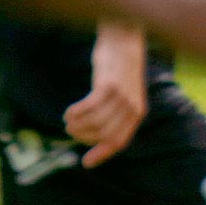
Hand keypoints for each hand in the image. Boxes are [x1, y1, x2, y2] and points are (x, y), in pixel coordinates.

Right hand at [65, 23, 147, 167]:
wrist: (124, 42)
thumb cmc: (118, 71)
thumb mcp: (122, 94)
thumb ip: (114, 113)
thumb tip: (96, 136)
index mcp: (137, 113)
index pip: (119, 141)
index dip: (102, 153)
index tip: (86, 163)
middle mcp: (132, 107)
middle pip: (102, 134)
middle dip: (83, 136)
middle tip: (70, 129)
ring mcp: (122, 97)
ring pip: (94, 122)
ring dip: (77, 124)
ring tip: (68, 119)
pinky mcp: (109, 85)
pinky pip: (89, 107)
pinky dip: (76, 113)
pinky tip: (69, 112)